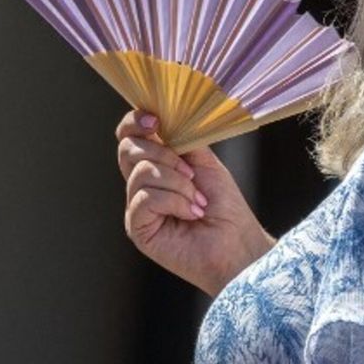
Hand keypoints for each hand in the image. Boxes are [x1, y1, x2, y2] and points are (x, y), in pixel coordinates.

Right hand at [115, 110, 272, 295]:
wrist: (237, 242)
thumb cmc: (224, 206)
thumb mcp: (204, 162)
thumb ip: (180, 140)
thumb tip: (160, 121)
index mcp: (155, 165)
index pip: (128, 136)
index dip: (134, 122)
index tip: (155, 120)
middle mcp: (141, 184)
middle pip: (127, 150)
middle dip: (162, 154)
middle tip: (190, 173)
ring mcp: (137, 206)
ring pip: (141, 174)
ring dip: (177, 183)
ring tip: (197, 200)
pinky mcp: (137, 227)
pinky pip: (145, 198)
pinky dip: (174, 201)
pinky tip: (191, 214)